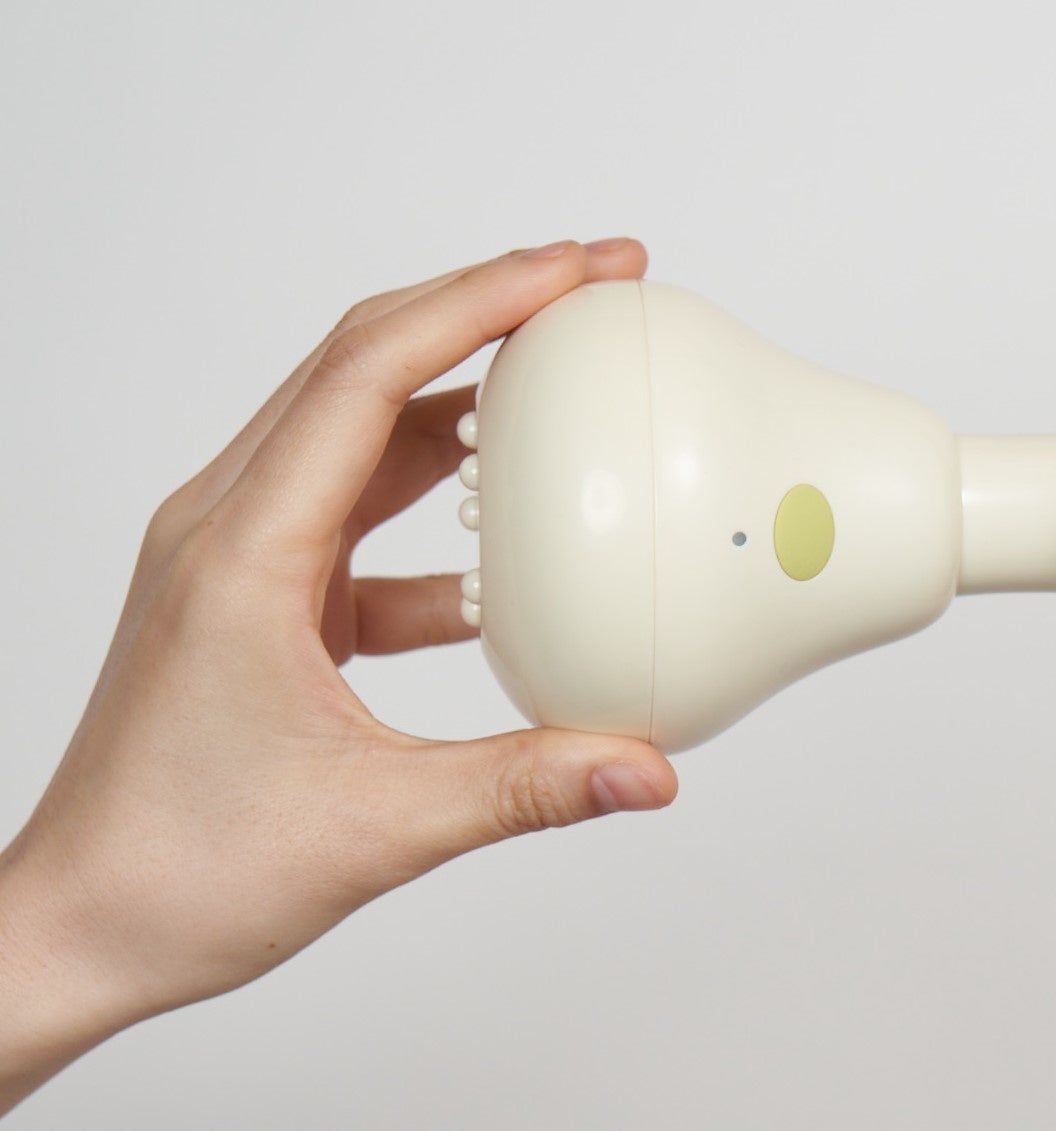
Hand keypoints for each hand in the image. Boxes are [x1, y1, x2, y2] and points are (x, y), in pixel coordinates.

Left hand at [0, 239, 678, 1110]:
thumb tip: (647, 767)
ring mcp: (240, 557)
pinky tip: (505, 563)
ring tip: (562, 383)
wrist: (80, 926)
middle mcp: (231, 527)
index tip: (578, 270)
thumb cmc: (178, 872)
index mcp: (245, 552)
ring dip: (460, 400)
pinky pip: (359, 519)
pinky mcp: (259, 598)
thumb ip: (526, 786)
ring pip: (359, 431)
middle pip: (362, 364)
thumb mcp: (376, 828)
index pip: (370, 373)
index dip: (481, 301)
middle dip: (481, 309)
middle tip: (592, 284)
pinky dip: (437, 516)